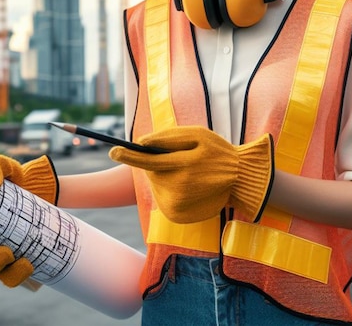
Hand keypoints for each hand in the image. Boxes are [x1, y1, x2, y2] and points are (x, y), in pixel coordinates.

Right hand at [0, 154, 58, 286]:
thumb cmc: (10, 177)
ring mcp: (0, 252)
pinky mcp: (19, 256)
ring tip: (23, 260)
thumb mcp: (0, 166)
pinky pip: (14, 275)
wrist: (39, 186)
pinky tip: (30, 265)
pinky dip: (20, 275)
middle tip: (5, 252)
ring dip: (8, 272)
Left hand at [109, 126, 273, 223]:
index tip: (112, 150)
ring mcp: (178, 205)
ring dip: (162, 175)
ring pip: (154, 184)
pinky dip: (166, 187)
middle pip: (151, 172)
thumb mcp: (198, 135)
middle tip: (175, 157)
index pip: (149, 160)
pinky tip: (184, 183)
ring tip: (185, 170)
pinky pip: (160, 196)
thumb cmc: (217, 151)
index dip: (129, 156)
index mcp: (185, 166)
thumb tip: (142, 142)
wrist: (239, 180)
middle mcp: (180, 189)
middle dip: (154, 162)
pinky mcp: (176, 215)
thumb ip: (169, 137)